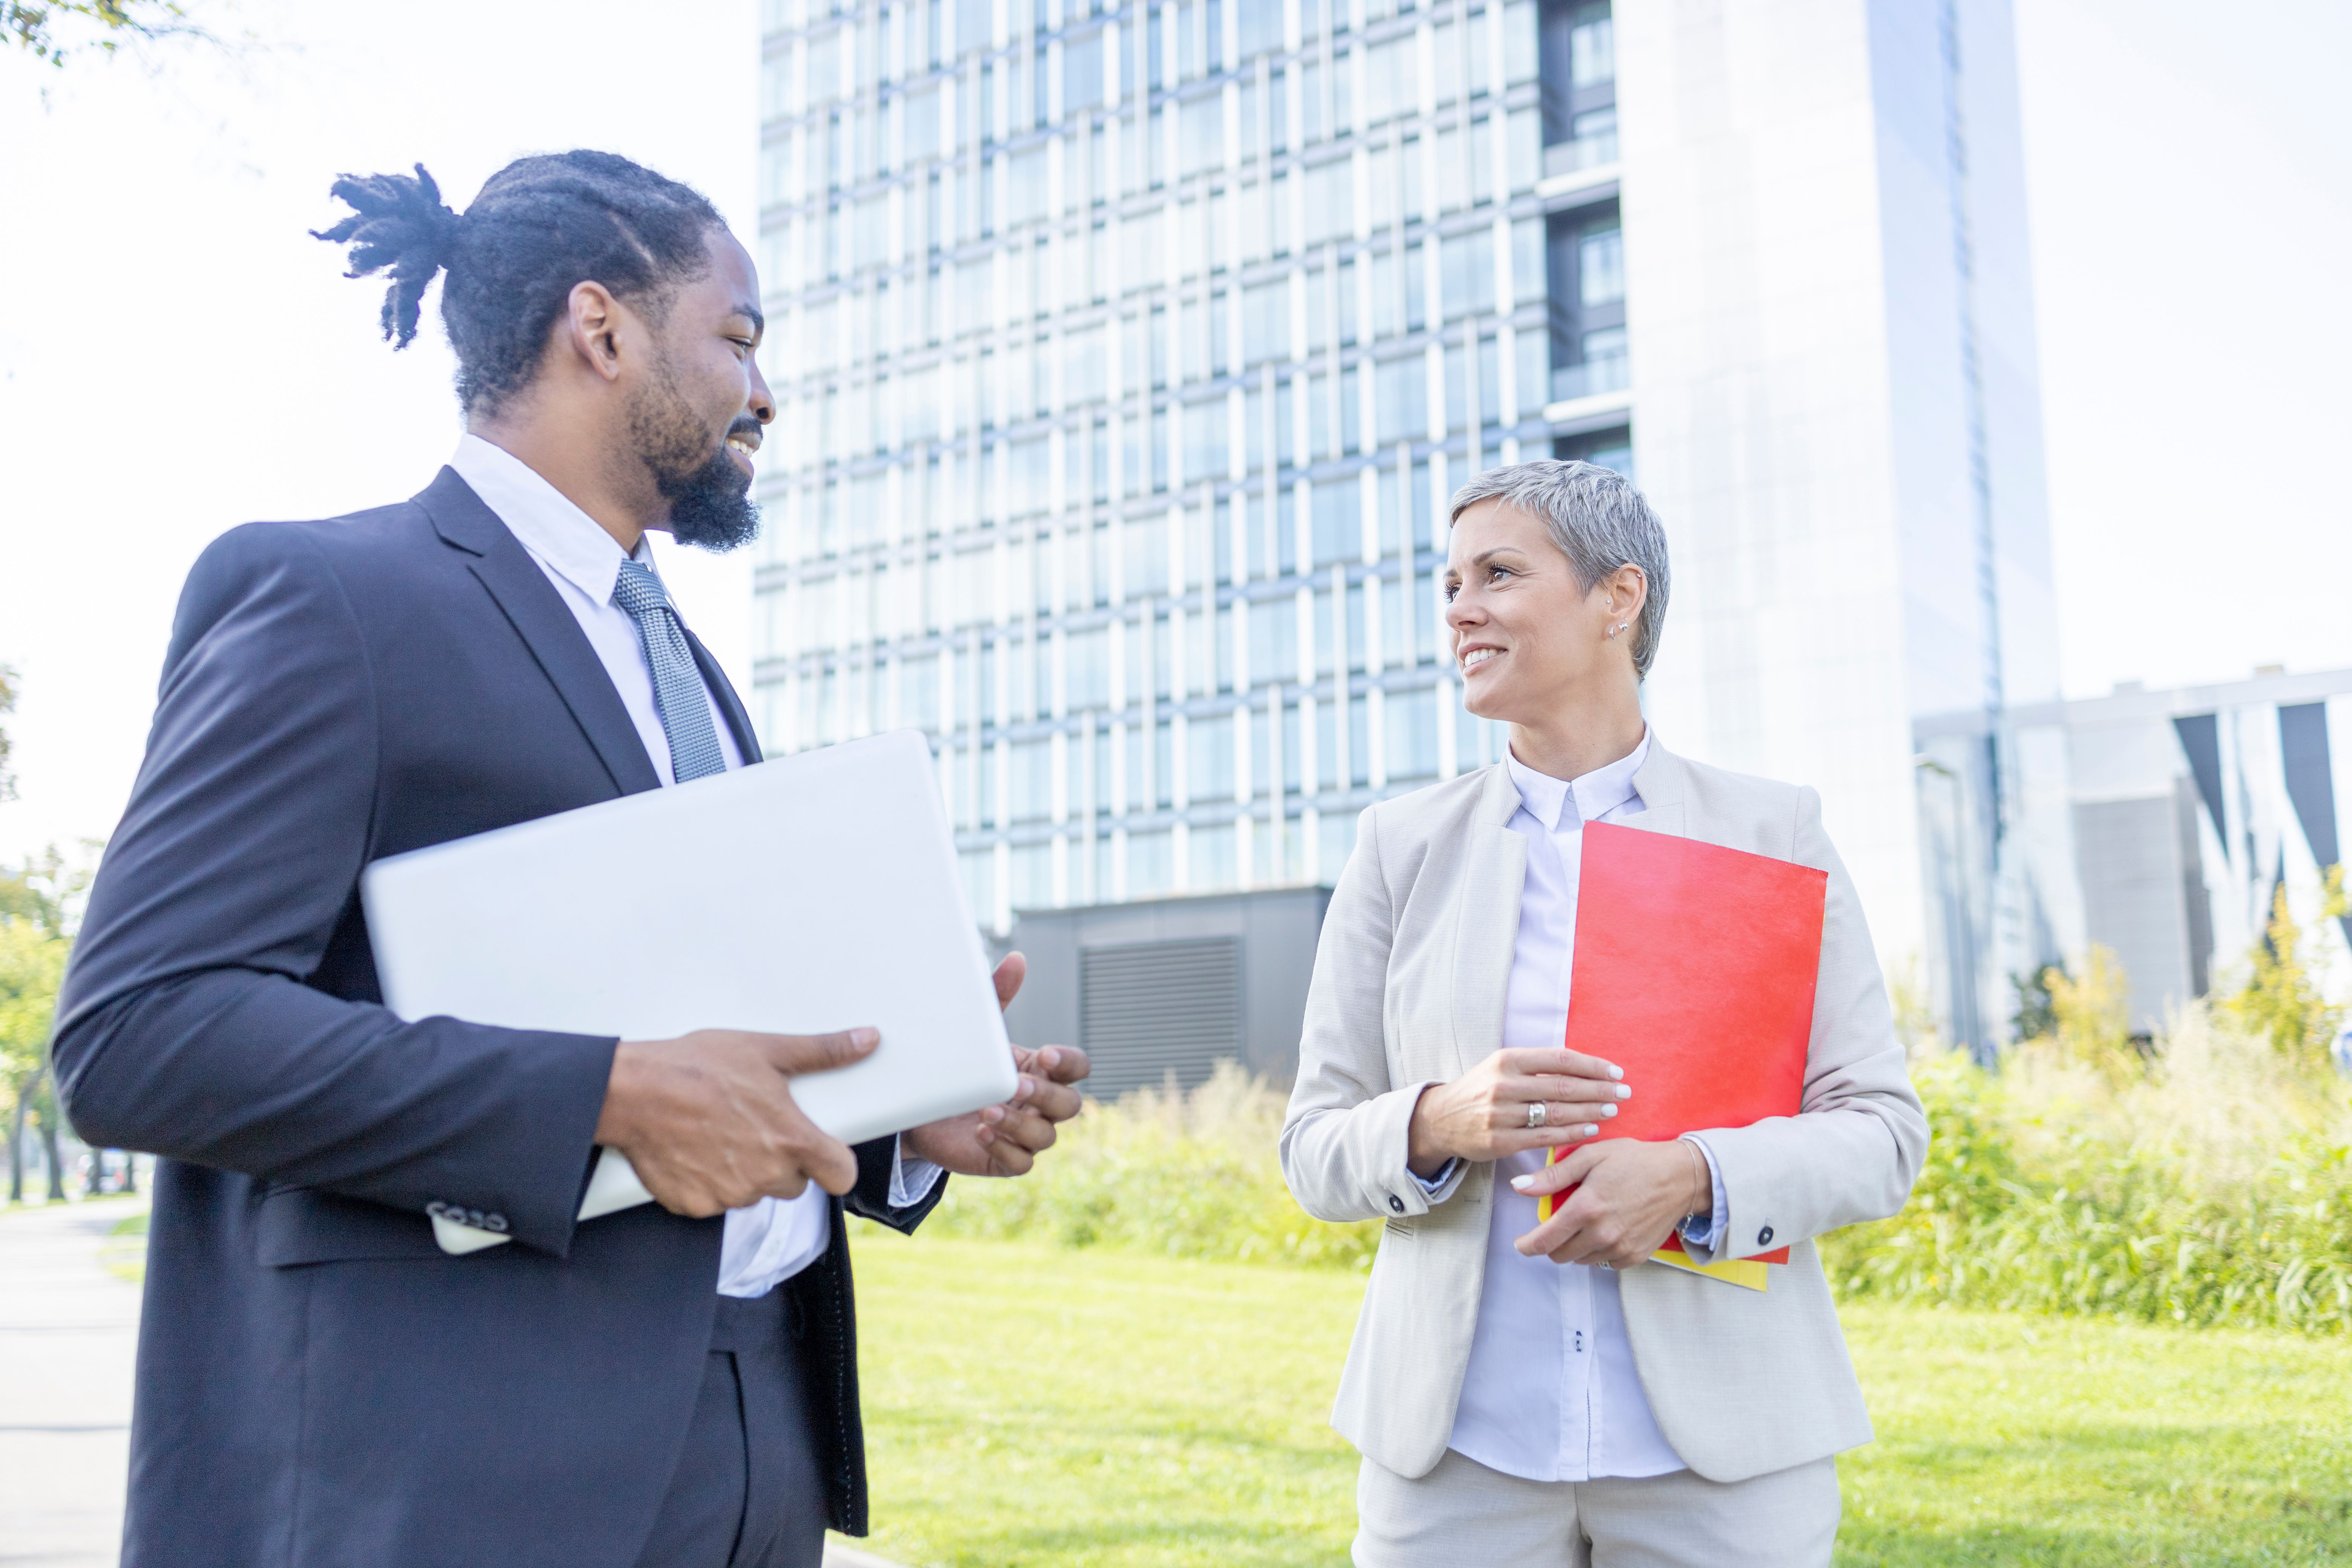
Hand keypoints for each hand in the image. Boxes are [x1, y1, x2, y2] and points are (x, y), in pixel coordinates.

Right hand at [593, 1027, 878, 1216]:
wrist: (633, 1092)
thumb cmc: (698, 1066)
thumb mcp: (766, 1050)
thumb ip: (823, 1052)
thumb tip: (868, 1039)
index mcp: (791, 1141)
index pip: (842, 1175)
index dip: (835, 1164)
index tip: (823, 1151)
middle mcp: (765, 1176)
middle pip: (794, 1184)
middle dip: (783, 1162)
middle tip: (755, 1128)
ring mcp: (729, 1195)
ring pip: (754, 1193)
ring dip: (746, 1172)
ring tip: (720, 1133)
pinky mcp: (695, 1206)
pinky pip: (715, 1201)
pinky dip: (709, 1182)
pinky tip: (695, 1151)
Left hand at [903, 952, 1091, 1177]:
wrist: (922, 1110)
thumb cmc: (961, 1067)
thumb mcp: (978, 1033)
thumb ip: (997, 996)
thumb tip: (1017, 958)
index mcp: (1042, 1070)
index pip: (1077, 1067)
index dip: (1069, 1063)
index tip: (1045, 1054)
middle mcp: (1042, 1104)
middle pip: (1070, 1105)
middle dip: (1046, 1095)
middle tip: (1016, 1085)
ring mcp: (1027, 1135)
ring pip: (1046, 1136)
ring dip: (1019, 1124)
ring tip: (987, 1111)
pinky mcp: (1006, 1160)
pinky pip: (1021, 1163)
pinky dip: (1004, 1148)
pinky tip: (981, 1132)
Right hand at [1405, 1047, 1630, 1175]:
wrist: (1441, 1119)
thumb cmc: (1481, 1089)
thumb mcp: (1502, 1067)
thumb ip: (1537, 1066)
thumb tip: (1584, 1067)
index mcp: (1507, 1059)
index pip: (1560, 1059)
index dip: (1592, 1065)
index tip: (1616, 1071)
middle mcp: (1504, 1085)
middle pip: (1563, 1086)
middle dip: (1599, 1090)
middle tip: (1624, 1093)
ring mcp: (1501, 1114)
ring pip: (1556, 1113)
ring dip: (1590, 1112)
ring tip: (1613, 1111)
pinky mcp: (1500, 1141)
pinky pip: (1545, 1137)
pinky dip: (1571, 1133)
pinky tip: (1591, 1130)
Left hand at [1509, 1138, 1709, 1268]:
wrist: (1680, 1177)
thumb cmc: (1634, 1161)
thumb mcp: (1590, 1156)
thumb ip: (1553, 1176)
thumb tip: (1519, 1186)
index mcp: (1586, 1209)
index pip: (1544, 1241)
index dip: (1526, 1245)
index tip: (1521, 1243)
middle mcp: (1601, 1234)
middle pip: (1559, 1255)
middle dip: (1552, 1243)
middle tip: (1560, 1224)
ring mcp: (1620, 1248)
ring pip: (1581, 1260)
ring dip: (1576, 1246)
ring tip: (1588, 1222)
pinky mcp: (1635, 1256)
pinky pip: (1605, 1263)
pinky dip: (1599, 1251)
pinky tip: (1607, 1230)